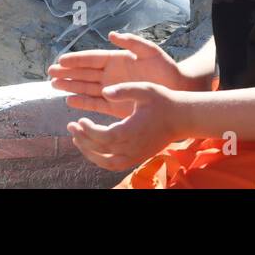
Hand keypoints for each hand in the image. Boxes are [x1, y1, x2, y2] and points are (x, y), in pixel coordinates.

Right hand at [50, 31, 186, 117]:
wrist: (176, 89)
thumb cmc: (165, 68)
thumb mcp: (150, 51)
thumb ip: (131, 42)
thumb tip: (111, 34)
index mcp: (117, 59)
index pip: (93, 59)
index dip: (77, 59)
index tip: (61, 60)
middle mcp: (111, 74)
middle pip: (85, 73)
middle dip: (68, 72)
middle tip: (50, 73)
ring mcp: (112, 89)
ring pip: (86, 88)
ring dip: (71, 86)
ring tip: (54, 85)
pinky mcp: (115, 105)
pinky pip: (95, 103)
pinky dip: (82, 103)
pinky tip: (69, 101)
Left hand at [67, 82, 185, 169]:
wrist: (182, 118)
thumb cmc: (164, 101)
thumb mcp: (145, 89)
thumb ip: (124, 90)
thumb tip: (104, 92)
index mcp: (130, 131)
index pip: (101, 136)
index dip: (86, 130)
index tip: (78, 119)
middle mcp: (131, 147)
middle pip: (99, 150)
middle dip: (82, 139)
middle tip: (71, 127)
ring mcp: (134, 155)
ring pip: (104, 161)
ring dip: (88, 152)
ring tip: (78, 139)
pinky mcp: (137, 158)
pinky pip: (114, 165)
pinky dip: (100, 160)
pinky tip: (93, 149)